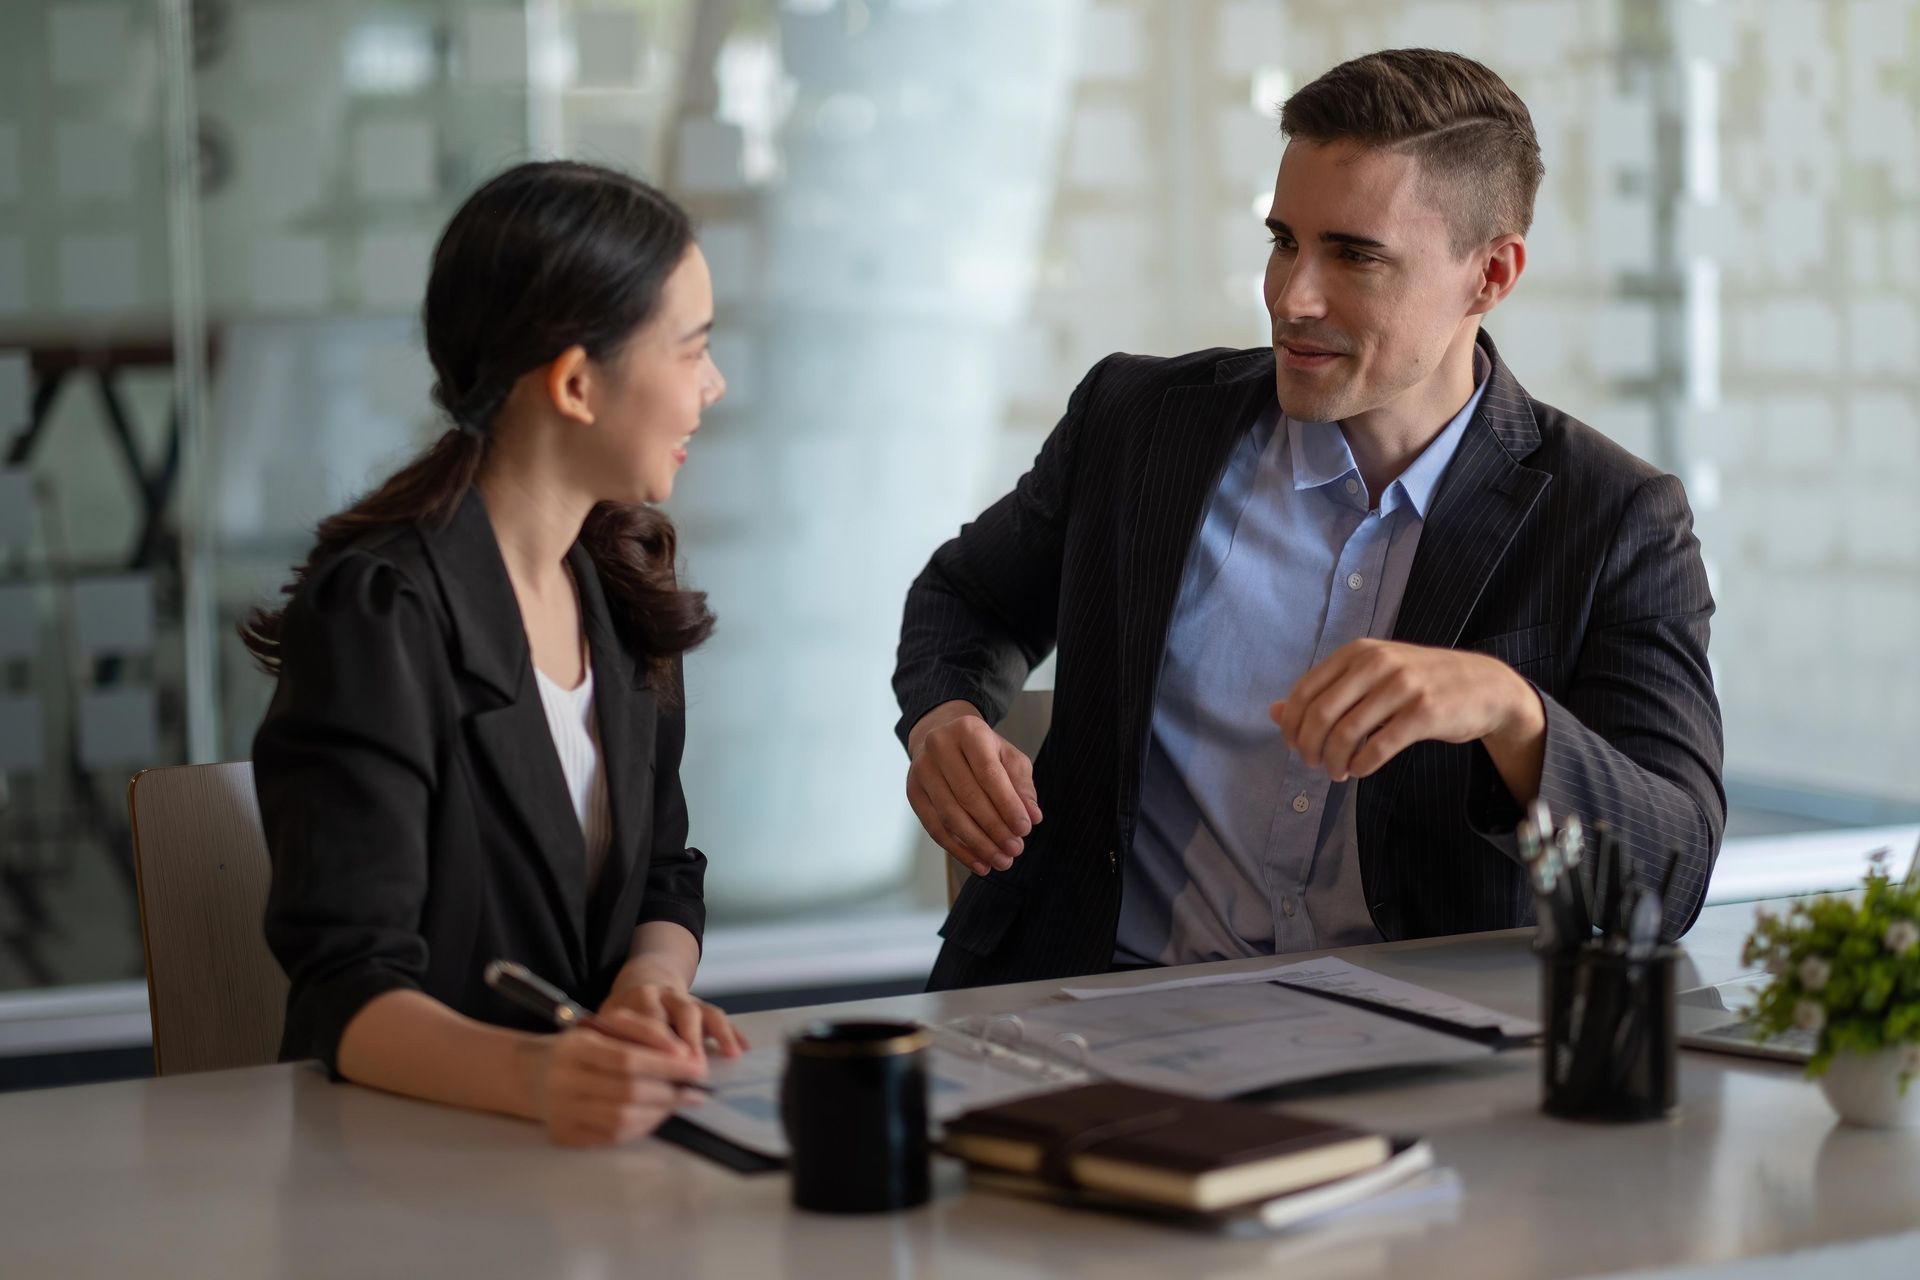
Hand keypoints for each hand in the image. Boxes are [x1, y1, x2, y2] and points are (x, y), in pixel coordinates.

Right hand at [532, 1009, 708, 1146]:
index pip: (627, 1059)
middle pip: (628, 1092)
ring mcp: (562, 1113)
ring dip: (659, 1112)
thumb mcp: (607, 1026)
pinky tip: (654, 1114)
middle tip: (696, 1090)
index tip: (697, 1067)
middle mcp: (564, 1082)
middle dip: (669, 1091)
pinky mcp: (564, 1136)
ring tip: (679, 1101)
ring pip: (622, 1119)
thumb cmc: (582, 1047)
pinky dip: (641, 1126)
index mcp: (575, 1048)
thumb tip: (682, 1053)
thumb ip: (645, 1031)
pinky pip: (612, 1137)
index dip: (666, 1065)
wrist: (535, 1075)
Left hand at [600, 982, 748, 1065]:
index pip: (651, 1018)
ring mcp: (688, 1001)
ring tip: (730, 1056)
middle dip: (692, 1038)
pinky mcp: (703, 1009)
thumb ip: (614, 1042)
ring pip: (706, 1011)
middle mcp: (666, 996)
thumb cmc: (621, 1019)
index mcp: (639, 999)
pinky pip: (720, 1018)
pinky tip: (743, 1050)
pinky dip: (733, 1033)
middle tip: (698, 1066)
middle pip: (683, 1011)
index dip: (660, 1040)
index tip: (665, 1064)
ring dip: (719, 1033)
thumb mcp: (607, 1025)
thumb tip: (618, 1073)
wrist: (642, 984)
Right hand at [905, 700, 1042, 877]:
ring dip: (977, 844)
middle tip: (1015, 850)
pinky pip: (935, 827)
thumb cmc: (982, 750)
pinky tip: (978, 862)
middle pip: (967, 797)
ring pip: (949, 816)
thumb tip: (1032, 816)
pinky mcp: (913, 792)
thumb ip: (1022, 786)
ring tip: (1000, 861)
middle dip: (994, 828)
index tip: (1025, 829)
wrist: (942, 736)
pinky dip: (958, 850)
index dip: (1008, 805)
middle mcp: (939, 746)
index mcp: (968, 731)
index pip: (989, 773)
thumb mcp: (1008, 757)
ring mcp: (921, 769)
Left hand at [1271, 639, 1543, 783]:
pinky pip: (1379, 747)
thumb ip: (1324, 691)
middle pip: (1320, 714)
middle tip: (1312, 763)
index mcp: (1358, 653)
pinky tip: (1360, 770)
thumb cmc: (1420, 682)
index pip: (1305, 691)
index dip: (1291, 725)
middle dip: (1308, 746)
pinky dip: (1362, 765)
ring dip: (1334, 760)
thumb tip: (1272, 712)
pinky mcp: (1425, 713)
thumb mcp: (1370, 676)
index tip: (1294, 745)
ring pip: (1347, 733)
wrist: (1484, 686)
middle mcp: (1377, 664)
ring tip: (1337, 772)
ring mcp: (1402, 687)